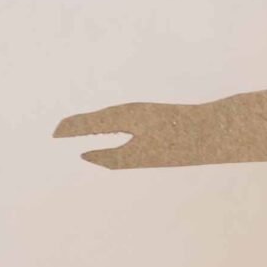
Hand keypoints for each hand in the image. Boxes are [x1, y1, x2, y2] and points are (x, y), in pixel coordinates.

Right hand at [53, 102, 215, 167]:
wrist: (215, 128)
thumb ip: (111, 157)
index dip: (68, 130)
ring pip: (106, 118)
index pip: (86, 123)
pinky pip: (119, 120)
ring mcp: (140, 112)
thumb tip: (85, 156)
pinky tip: (104, 132)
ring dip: (87, 125)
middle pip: (93, 118)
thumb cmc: (179, 143)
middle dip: (73, 127)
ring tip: (70, 133)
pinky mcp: (150, 118)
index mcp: (122, 116)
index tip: (51, 137)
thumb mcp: (141, 154)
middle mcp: (128, 110)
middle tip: (53, 135)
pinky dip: (104, 125)